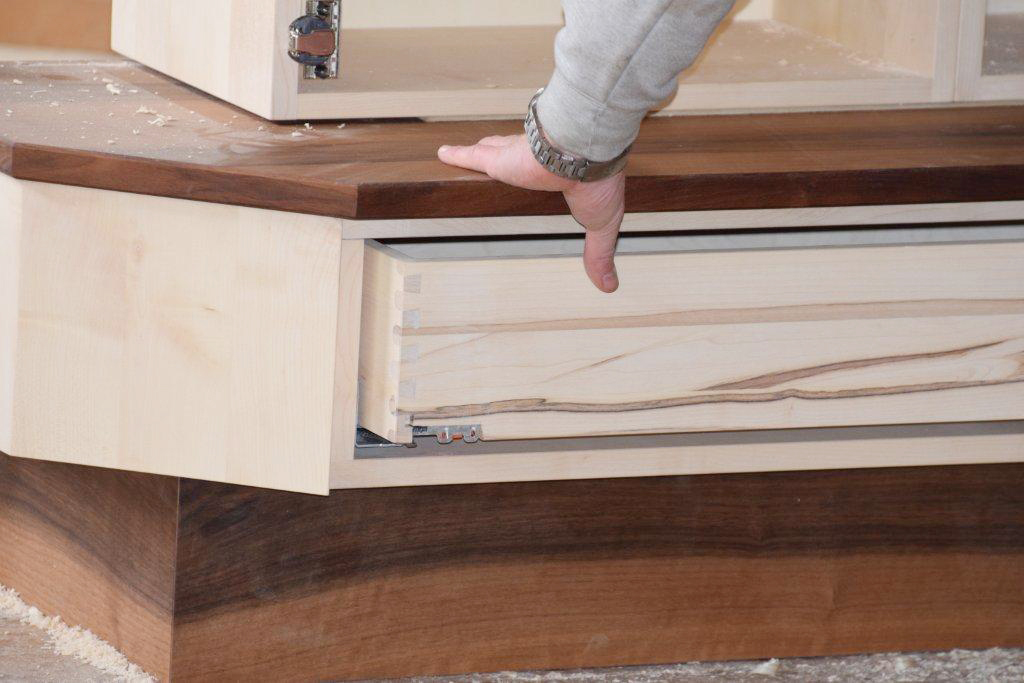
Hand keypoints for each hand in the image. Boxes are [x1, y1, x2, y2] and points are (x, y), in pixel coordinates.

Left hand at [438, 134, 623, 292]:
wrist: (583, 154)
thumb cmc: (597, 183)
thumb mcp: (601, 224)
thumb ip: (598, 253)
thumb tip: (609, 285)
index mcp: (563, 173)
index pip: (548, 173)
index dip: (540, 174)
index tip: (536, 178)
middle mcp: (537, 161)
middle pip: (518, 157)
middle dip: (508, 154)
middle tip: (496, 161)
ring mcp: (515, 157)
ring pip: (494, 152)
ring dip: (484, 152)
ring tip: (469, 155)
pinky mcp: (497, 159)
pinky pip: (472, 156)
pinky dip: (457, 155)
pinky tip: (442, 154)